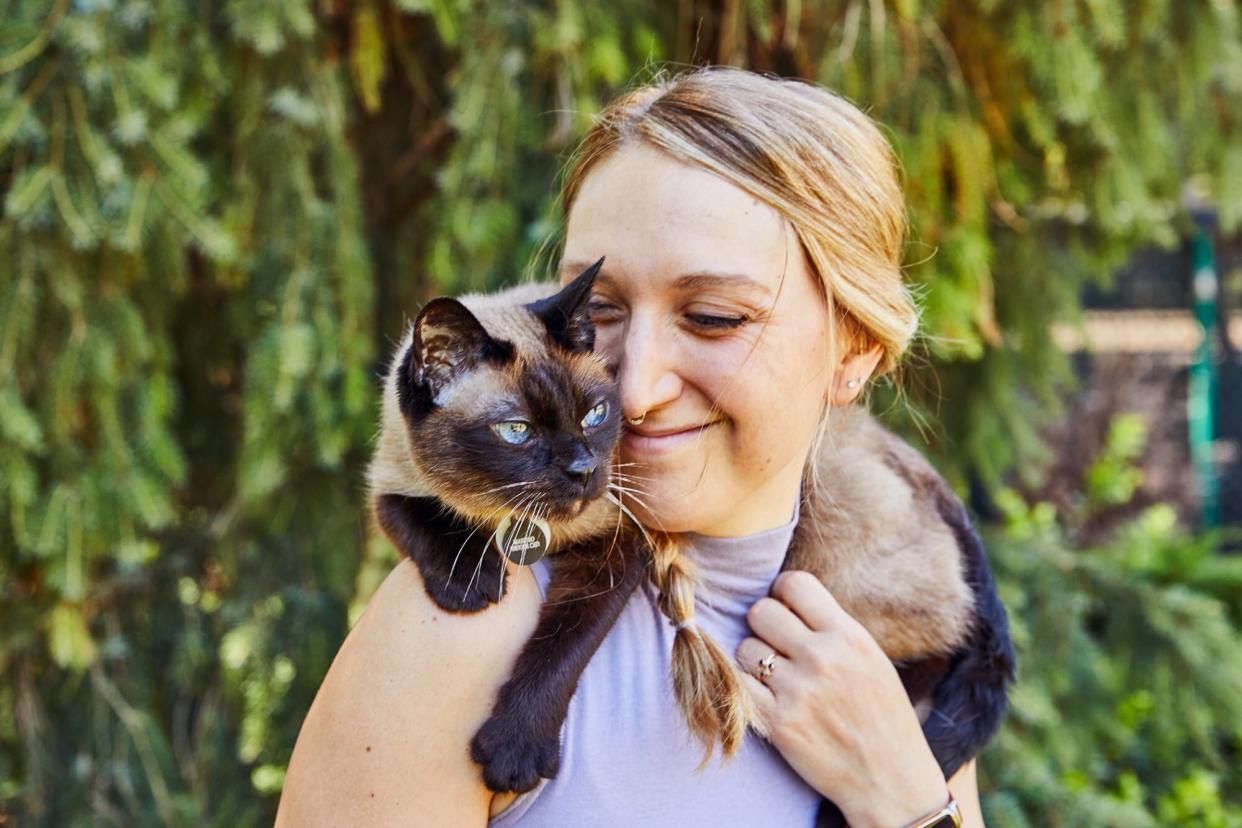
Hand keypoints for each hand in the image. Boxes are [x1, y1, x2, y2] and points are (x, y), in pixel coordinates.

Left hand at [736, 570, 948, 827]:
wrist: (891, 780)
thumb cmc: (882, 718)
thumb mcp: (871, 660)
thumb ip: (833, 629)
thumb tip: (788, 600)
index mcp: (848, 637)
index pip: (794, 583)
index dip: (782, 593)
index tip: (786, 609)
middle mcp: (822, 658)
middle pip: (761, 611)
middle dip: (764, 625)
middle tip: (776, 644)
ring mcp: (797, 690)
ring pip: (745, 647)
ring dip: (753, 659)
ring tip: (774, 676)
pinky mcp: (777, 722)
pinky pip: (739, 684)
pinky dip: (746, 688)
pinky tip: (765, 696)